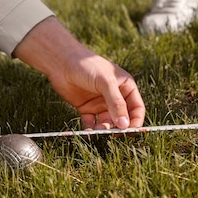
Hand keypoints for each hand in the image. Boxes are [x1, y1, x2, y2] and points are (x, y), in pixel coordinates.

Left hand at [13, 17, 145, 129]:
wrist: (61, 62)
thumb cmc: (87, 66)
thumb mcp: (106, 82)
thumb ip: (116, 103)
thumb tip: (125, 125)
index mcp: (125, 87)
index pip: (136, 108)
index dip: (135, 121)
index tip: (131, 132)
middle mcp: (115, 97)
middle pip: (122, 118)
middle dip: (119, 128)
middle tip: (113, 135)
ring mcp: (100, 103)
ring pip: (107, 123)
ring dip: (104, 129)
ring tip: (97, 131)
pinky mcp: (86, 108)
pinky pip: (91, 123)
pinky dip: (90, 129)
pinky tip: (87, 132)